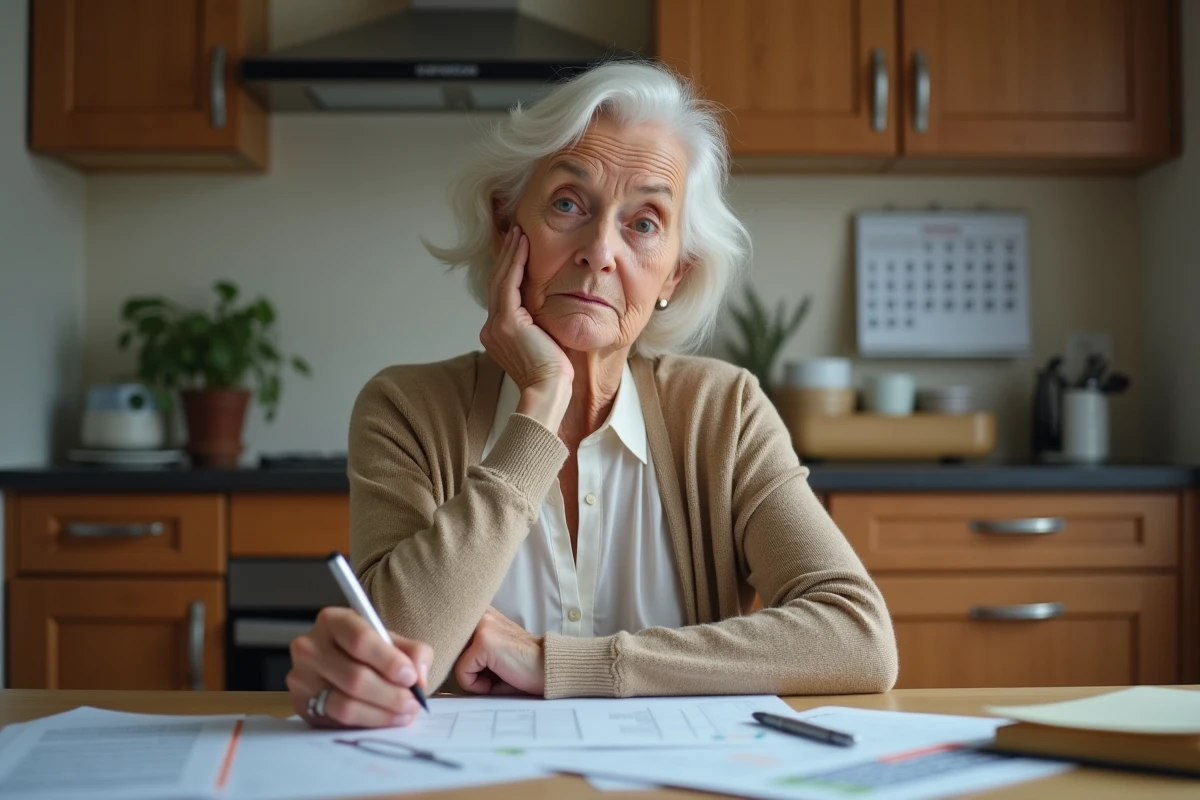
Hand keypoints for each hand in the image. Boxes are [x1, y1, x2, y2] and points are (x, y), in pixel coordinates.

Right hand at [287, 606, 433, 728]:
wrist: (346, 663)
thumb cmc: (372, 650)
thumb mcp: (395, 641)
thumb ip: (414, 653)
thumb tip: (418, 679)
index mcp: (333, 621)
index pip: (360, 640)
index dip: (388, 661)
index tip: (410, 677)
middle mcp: (310, 647)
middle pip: (354, 677)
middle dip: (390, 695)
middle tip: (413, 703)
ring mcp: (301, 678)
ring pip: (344, 705)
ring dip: (381, 714)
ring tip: (404, 714)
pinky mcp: (301, 706)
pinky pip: (336, 722)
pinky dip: (366, 724)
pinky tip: (384, 720)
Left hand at [454, 607, 545, 695]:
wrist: (550, 670)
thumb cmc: (521, 668)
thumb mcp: (491, 654)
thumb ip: (468, 651)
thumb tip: (440, 662)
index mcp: (482, 614)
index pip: (448, 635)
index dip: (453, 656)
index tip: (471, 667)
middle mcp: (481, 614)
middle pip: (448, 648)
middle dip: (462, 667)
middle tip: (486, 674)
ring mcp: (482, 626)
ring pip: (454, 661)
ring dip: (472, 676)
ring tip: (495, 675)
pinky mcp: (484, 641)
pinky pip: (463, 672)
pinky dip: (477, 685)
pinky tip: (498, 679)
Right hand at [479, 226, 572, 428]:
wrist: (549, 391)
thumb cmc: (553, 374)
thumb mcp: (542, 343)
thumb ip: (537, 325)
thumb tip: (546, 312)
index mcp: (497, 334)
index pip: (501, 295)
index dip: (508, 270)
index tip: (517, 250)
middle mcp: (491, 329)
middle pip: (497, 283)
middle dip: (507, 256)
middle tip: (515, 232)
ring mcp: (496, 325)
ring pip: (501, 280)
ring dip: (510, 254)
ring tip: (518, 233)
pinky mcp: (507, 323)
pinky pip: (509, 284)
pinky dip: (516, 263)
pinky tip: (523, 247)